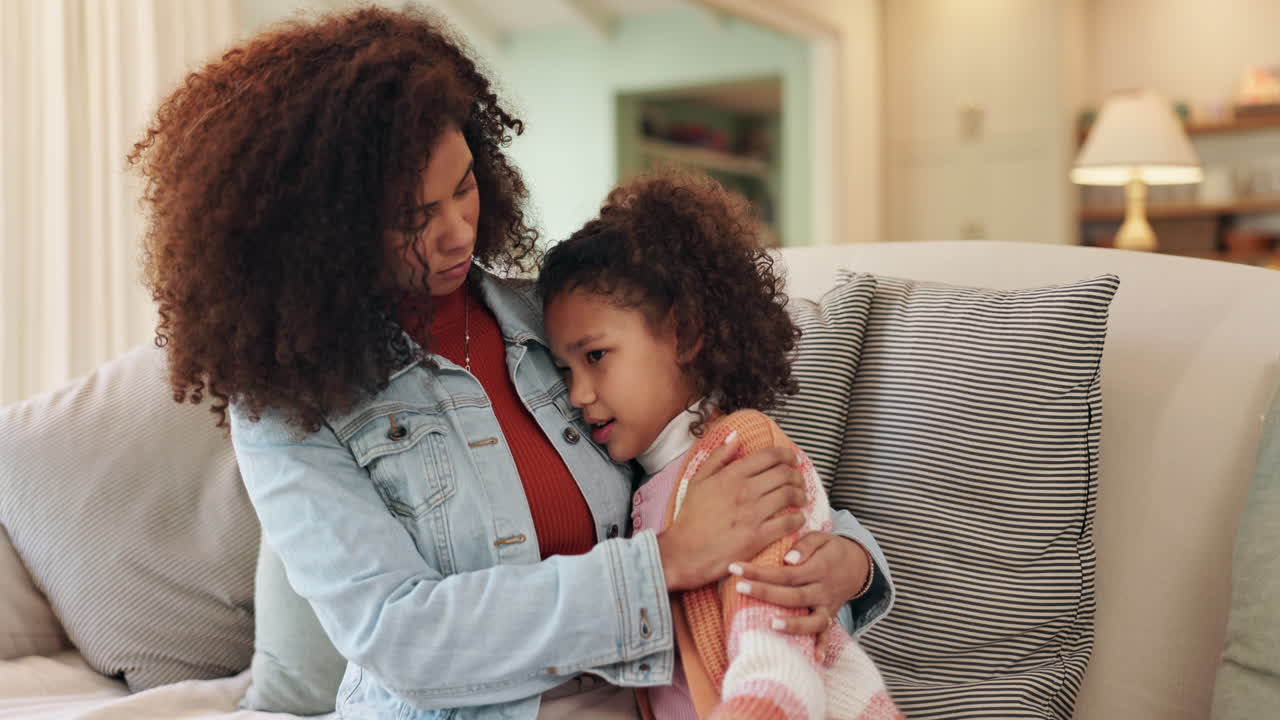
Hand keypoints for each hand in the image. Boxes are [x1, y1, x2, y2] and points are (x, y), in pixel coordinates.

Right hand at [657, 435, 806, 591]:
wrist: (684, 553)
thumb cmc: (690, 518)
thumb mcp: (697, 481)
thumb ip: (718, 457)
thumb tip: (735, 437)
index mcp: (731, 475)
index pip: (770, 456)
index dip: (787, 455)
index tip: (792, 459)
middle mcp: (745, 491)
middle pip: (785, 473)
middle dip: (796, 475)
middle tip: (798, 480)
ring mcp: (752, 514)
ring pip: (790, 495)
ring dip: (801, 495)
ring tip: (800, 499)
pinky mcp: (758, 537)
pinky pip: (788, 522)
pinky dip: (798, 519)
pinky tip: (797, 519)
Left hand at [728, 532, 870, 634]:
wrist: (858, 565)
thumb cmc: (831, 550)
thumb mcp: (822, 537)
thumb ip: (805, 545)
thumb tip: (788, 559)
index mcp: (819, 568)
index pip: (786, 572)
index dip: (760, 572)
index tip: (736, 568)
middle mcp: (823, 590)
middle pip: (794, 595)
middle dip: (765, 593)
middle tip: (740, 588)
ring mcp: (828, 606)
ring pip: (813, 620)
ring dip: (794, 625)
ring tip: (771, 624)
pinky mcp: (831, 616)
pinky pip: (828, 634)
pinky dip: (823, 646)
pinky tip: (815, 659)